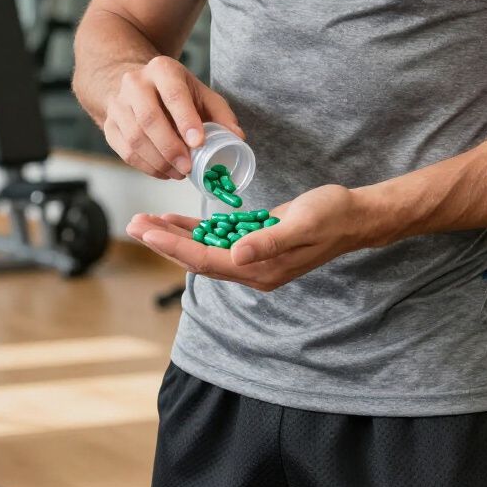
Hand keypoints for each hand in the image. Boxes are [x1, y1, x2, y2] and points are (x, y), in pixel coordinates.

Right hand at [102, 56, 244, 180]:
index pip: (173, 94)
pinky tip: (164, 172)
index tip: (198, 142)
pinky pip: (125, 151)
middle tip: (188, 168)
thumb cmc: (176, 93)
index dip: (185, 120)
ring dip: (159, 162)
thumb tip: (237, 138)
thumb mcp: (201, 94)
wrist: (139, 87)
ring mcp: (118, 104)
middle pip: (149, 119)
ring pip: (135, 138)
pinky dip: (146, 167)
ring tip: (179, 173)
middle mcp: (135, 83)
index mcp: (162, 69)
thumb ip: (221, 115)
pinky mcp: (109, 125)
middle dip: (170, 148)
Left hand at [127, 185, 370, 290]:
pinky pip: (217, 239)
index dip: (173, 246)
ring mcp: (252, 257)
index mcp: (260, 270)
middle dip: (163, 242)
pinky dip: (194, 229)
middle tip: (133, 223)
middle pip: (197, 257)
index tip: (147, 231)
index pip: (206, 260)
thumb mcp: (301, 225)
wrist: (353, 216)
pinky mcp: (253, 242)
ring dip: (173, 235)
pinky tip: (175, 220)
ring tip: (144, 220)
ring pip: (203, 248)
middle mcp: (252, 268)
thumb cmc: (331, 216)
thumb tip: (235, 255)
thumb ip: (268, 242)